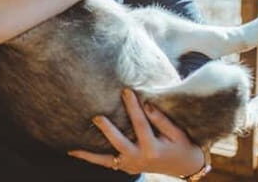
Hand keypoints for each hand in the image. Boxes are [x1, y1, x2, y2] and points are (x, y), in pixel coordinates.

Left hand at [68, 89, 205, 177]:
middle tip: (96, 116)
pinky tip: (75, 152)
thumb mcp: (178, 133)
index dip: (133, 106)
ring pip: (107, 159)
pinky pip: (106, 163)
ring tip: (73, 148)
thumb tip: (147, 104)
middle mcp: (139, 158)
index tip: (125, 90)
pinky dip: (91, 158)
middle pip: (120, 142)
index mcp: (153, 148)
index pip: (141, 124)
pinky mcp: (126, 167)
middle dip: (108, 129)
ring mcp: (131, 165)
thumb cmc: (181, 145)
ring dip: (90, 153)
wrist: (184, 167)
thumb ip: (162, 120)